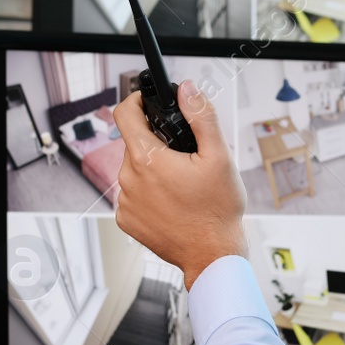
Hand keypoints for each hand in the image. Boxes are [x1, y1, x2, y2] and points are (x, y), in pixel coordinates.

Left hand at [113, 80, 246, 287]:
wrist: (212, 255)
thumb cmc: (217, 210)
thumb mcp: (219, 156)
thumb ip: (202, 117)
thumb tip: (188, 89)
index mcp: (147, 159)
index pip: (124, 114)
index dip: (136, 101)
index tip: (147, 103)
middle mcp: (129, 179)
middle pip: (135, 143)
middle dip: (157, 143)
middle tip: (185, 157)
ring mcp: (125, 202)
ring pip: (135, 169)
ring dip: (153, 169)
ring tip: (182, 184)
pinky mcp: (126, 220)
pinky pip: (133, 194)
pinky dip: (149, 193)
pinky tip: (172, 202)